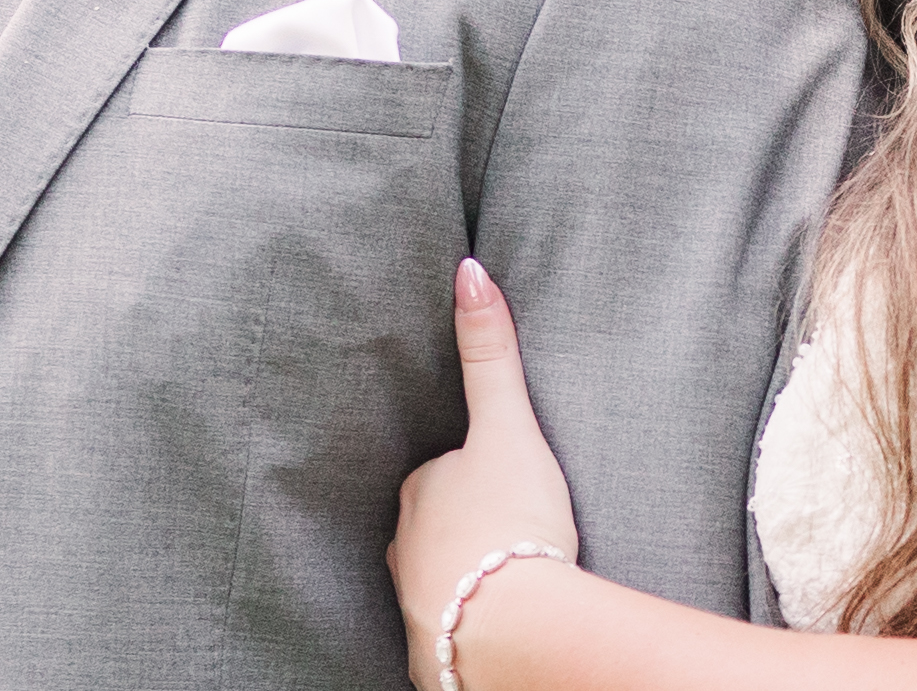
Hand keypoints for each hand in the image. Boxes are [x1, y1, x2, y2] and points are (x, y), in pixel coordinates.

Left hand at [390, 259, 580, 688]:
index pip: (441, 472)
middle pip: (434, 524)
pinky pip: (450, 623)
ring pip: (437, 575)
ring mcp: (416, 600)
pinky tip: (495, 617)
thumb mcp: (510, 427)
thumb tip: (468, 270)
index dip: (472, 472)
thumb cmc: (509, 522)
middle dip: (462, 522)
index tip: (501, 478)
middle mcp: (405, 546)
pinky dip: (469, 617)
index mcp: (422, 492)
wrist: (510, 626)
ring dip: (464, 571)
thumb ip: (492, 354)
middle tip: (508, 522)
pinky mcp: (436, 646)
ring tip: (505, 572)